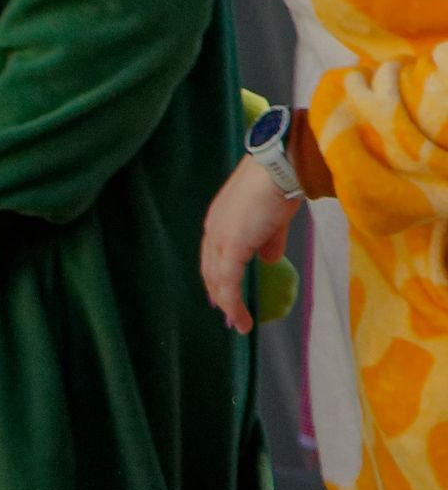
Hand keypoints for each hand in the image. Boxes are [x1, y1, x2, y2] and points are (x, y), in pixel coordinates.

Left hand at [200, 153, 298, 333]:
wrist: (280, 166)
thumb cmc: (281, 184)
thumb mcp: (274, 218)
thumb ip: (269, 240)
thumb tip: (269, 260)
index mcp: (219, 221)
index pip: (213, 256)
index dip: (217, 277)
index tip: (221, 296)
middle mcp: (213, 230)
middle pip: (210, 271)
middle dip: (219, 295)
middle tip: (228, 315)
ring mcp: (220, 238)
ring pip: (218, 280)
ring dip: (227, 305)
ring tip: (238, 323)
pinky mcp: (232, 245)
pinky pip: (229, 281)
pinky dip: (233, 302)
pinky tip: (240, 317)